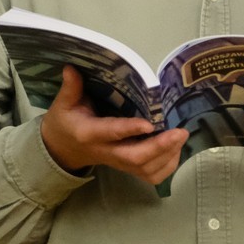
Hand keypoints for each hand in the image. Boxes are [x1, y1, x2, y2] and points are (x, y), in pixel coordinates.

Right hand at [39, 66, 187, 184]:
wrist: (62, 149)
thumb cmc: (65, 122)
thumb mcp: (63, 104)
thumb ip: (71, 88)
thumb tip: (71, 68)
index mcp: (89, 134)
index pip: (111, 133)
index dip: (130, 129)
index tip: (150, 123)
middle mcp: (106, 152)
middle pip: (135, 158)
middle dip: (160, 147)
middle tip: (181, 132)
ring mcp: (118, 163)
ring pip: (145, 169)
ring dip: (168, 156)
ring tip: (181, 137)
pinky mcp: (127, 169)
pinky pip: (150, 176)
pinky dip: (167, 166)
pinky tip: (175, 150)